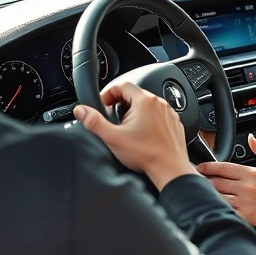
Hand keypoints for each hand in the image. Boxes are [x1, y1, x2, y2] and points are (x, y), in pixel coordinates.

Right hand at [73, 83, 196, 188]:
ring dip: (135, 112)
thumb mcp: (113, 137)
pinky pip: (158, 115)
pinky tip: (143, 135)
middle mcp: (159, 103)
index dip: (108, 93)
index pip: (122, 85)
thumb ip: (94, 122)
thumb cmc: (145, 154)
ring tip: (127, 128)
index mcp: (144, 101)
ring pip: (147, 105)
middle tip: (113, 119)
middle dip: (120, 103)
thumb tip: (81, 110)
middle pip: (135, 94)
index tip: (103, 105)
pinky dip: (148, 120)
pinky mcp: (174, 123)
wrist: (170, 169)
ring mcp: (169, 113)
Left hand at [198, 134, 255, 231]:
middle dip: (204, 181)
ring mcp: (245, 201)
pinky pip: (227, 210)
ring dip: (209, 195)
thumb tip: (251, 138)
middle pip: (217, 182)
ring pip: (219, 196)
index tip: (200, 167)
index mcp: (251, 173)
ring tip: (201, 194)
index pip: (224, 167)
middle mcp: (246, 186)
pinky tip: (213, 207)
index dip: (209, 166)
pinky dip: (218, 208)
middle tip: (195, 181)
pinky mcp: (246, 215)